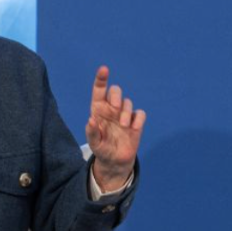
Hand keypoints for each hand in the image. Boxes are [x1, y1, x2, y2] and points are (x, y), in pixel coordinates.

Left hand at [84, 66, 145, 189]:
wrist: (116, 161)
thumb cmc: (102, 149)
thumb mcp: (94, 143)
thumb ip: (91, 132)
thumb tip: (91, 120)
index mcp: (98, 110)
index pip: (99, 91)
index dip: (101, 79)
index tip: (104, 69)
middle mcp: (112, 109)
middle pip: (115, 91)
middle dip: (116, 95)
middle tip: (115, 107)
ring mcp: (124, 115)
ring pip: (128, 102)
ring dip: (126, 112)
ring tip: (124, 126)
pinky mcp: (136, 122)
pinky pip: (140, 114)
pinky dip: (138, 119)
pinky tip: (133, 129)